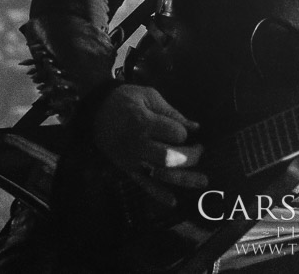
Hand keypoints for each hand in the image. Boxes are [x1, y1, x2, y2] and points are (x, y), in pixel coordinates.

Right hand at [89, 84, 206, 205]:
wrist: (95, 112)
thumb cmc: (124, 99)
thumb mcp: (148, 96)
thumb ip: (172, 112)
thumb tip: (195, 127)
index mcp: (143, 123)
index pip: (175, 134)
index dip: (185, 133)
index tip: (186, 130)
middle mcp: (138, 144)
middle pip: (169, 157)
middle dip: (190, 157)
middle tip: (200, 151)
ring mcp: (131, 159)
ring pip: (160, 174)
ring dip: (183, 179)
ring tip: (202, 181)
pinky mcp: (126, 168)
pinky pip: (143, 184)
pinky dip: (158, 194)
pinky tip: (173, 202)